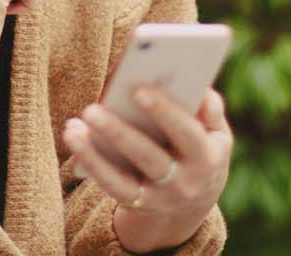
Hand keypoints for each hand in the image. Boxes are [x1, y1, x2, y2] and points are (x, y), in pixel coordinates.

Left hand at [62, 86, 231, 252]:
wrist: (194, 203)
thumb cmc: (201, 150)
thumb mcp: (217, 135)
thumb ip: (212, 110)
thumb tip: (200, 88)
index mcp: (207, 158)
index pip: (188, 135)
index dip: (166, 113)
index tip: (139, 90)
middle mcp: (183, 183)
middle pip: (149, 158)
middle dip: (119, 133)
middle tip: (92, 109)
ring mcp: (158, 198)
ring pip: (122, 179)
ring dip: (94, 154)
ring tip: (73, 127)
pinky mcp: (135, 203)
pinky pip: (110, 185)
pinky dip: (90, 163)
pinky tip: (74, 136)